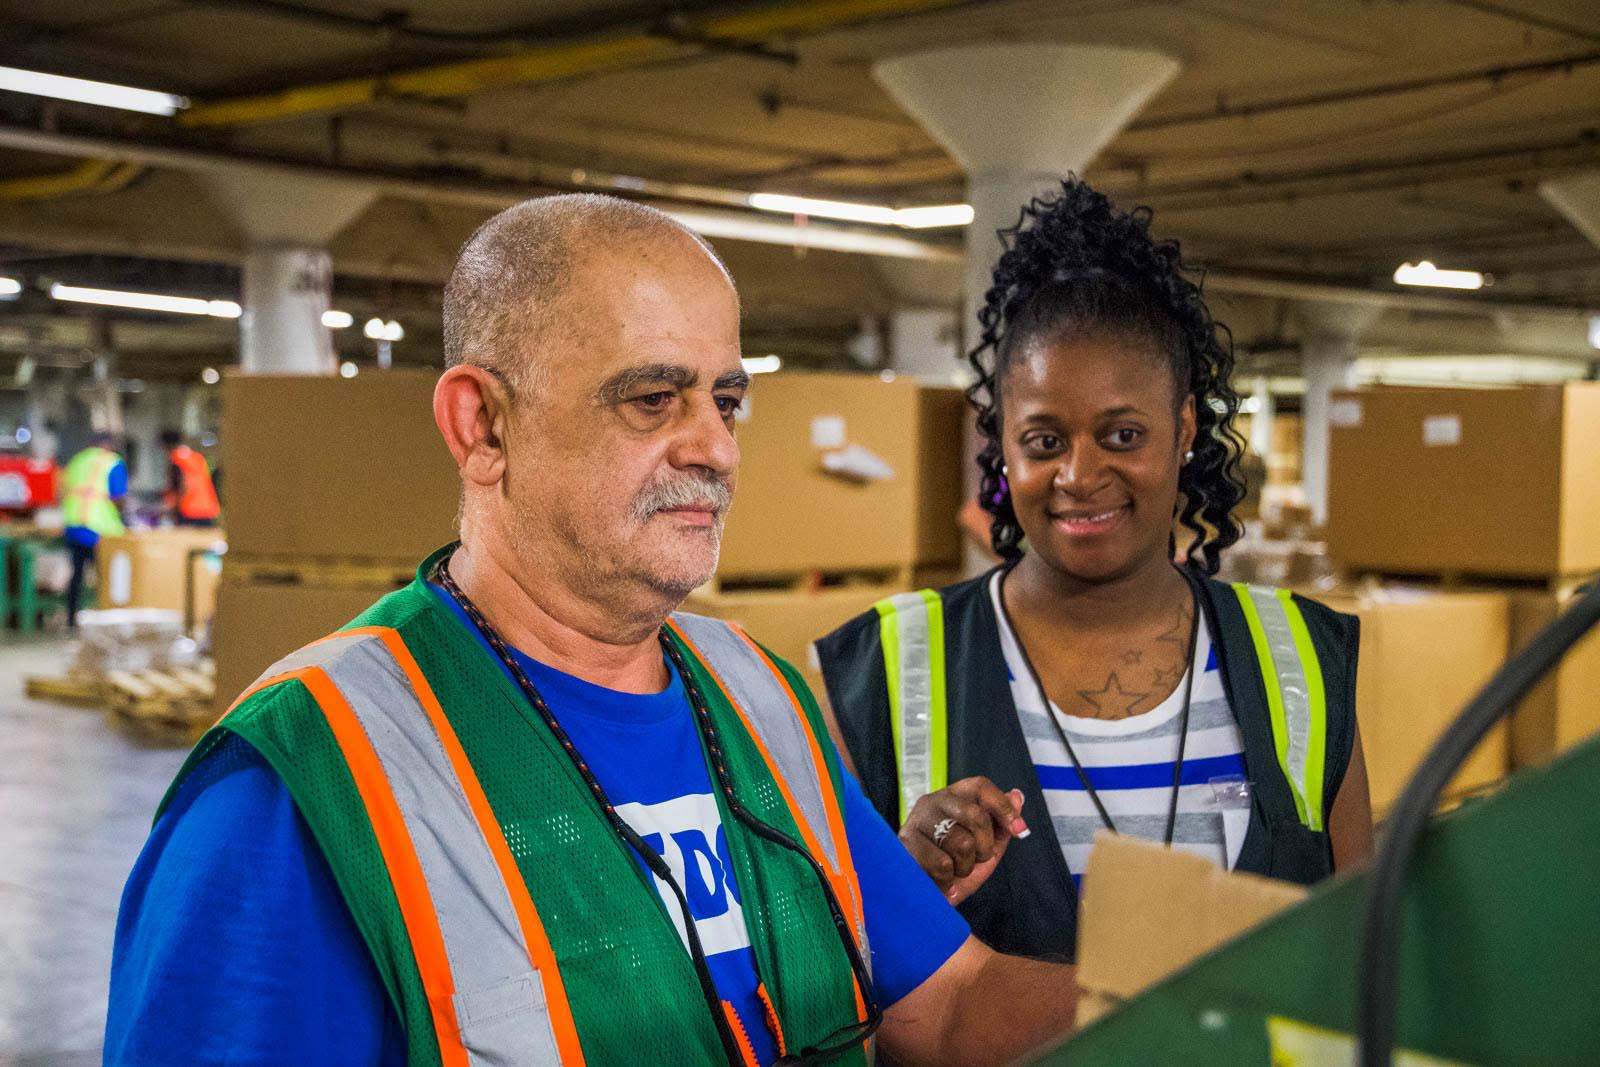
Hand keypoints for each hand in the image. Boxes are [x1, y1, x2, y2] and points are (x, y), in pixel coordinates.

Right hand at [899, 777, 1028, 904]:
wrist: (926, 900)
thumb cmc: (955, 869)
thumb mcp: (986, 847)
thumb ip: (1001, 824)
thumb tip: (1017, 796)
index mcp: (953, 797)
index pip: (980, 786)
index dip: (1003, 807)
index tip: (1019, 831)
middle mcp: (933, 802)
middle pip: (975, 815)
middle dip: (984, 847)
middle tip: (974, 860)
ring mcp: (916, 821)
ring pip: (961, 842)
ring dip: (964, 867)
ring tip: (953, 871)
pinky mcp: (905, 844)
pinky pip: (942, 863)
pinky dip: (947, 879)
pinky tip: (939, 879)